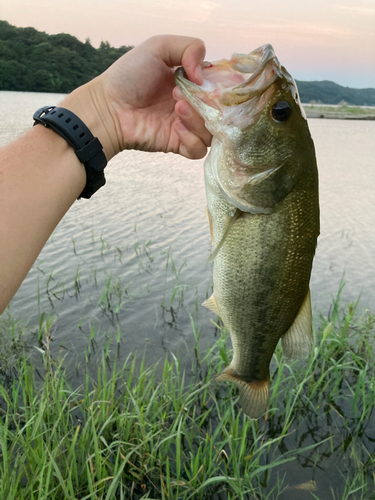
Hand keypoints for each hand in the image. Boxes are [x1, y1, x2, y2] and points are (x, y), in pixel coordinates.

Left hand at [66, 35, 211, 160]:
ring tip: (177, 107)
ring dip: (199, 119)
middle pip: (220, 112)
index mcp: (192, 82)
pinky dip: (192, 138)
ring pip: (212, 131)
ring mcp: (186, 126)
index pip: (220, 87)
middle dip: (206, 102)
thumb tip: (203, 76)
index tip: (200, 80)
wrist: (108, 107)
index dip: (218, 85)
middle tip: (180, 94)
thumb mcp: (158, 47)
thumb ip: (189, 47)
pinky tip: (175, 126)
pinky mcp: (178, 144)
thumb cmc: (129, 75)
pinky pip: (199, 149)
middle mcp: (192, 105)